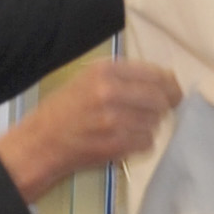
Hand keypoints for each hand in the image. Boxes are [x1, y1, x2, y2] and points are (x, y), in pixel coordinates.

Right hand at [0, 58, 180, 200]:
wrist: (40, 143)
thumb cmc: (64, 111)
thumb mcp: (88, 80)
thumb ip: (123, 77)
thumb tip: (164, 81)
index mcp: (105, 70)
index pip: (156, 74)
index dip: (169, 85)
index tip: (172, 92)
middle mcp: (110, 91)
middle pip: (161, 99)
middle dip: (162, 107)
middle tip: (153, 112)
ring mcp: (114, 119)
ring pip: (155, 122)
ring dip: (148, 127)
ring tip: (127, 127)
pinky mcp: (115, 143)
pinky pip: (147, 142)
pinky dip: (140, 143)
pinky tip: (123, 140)